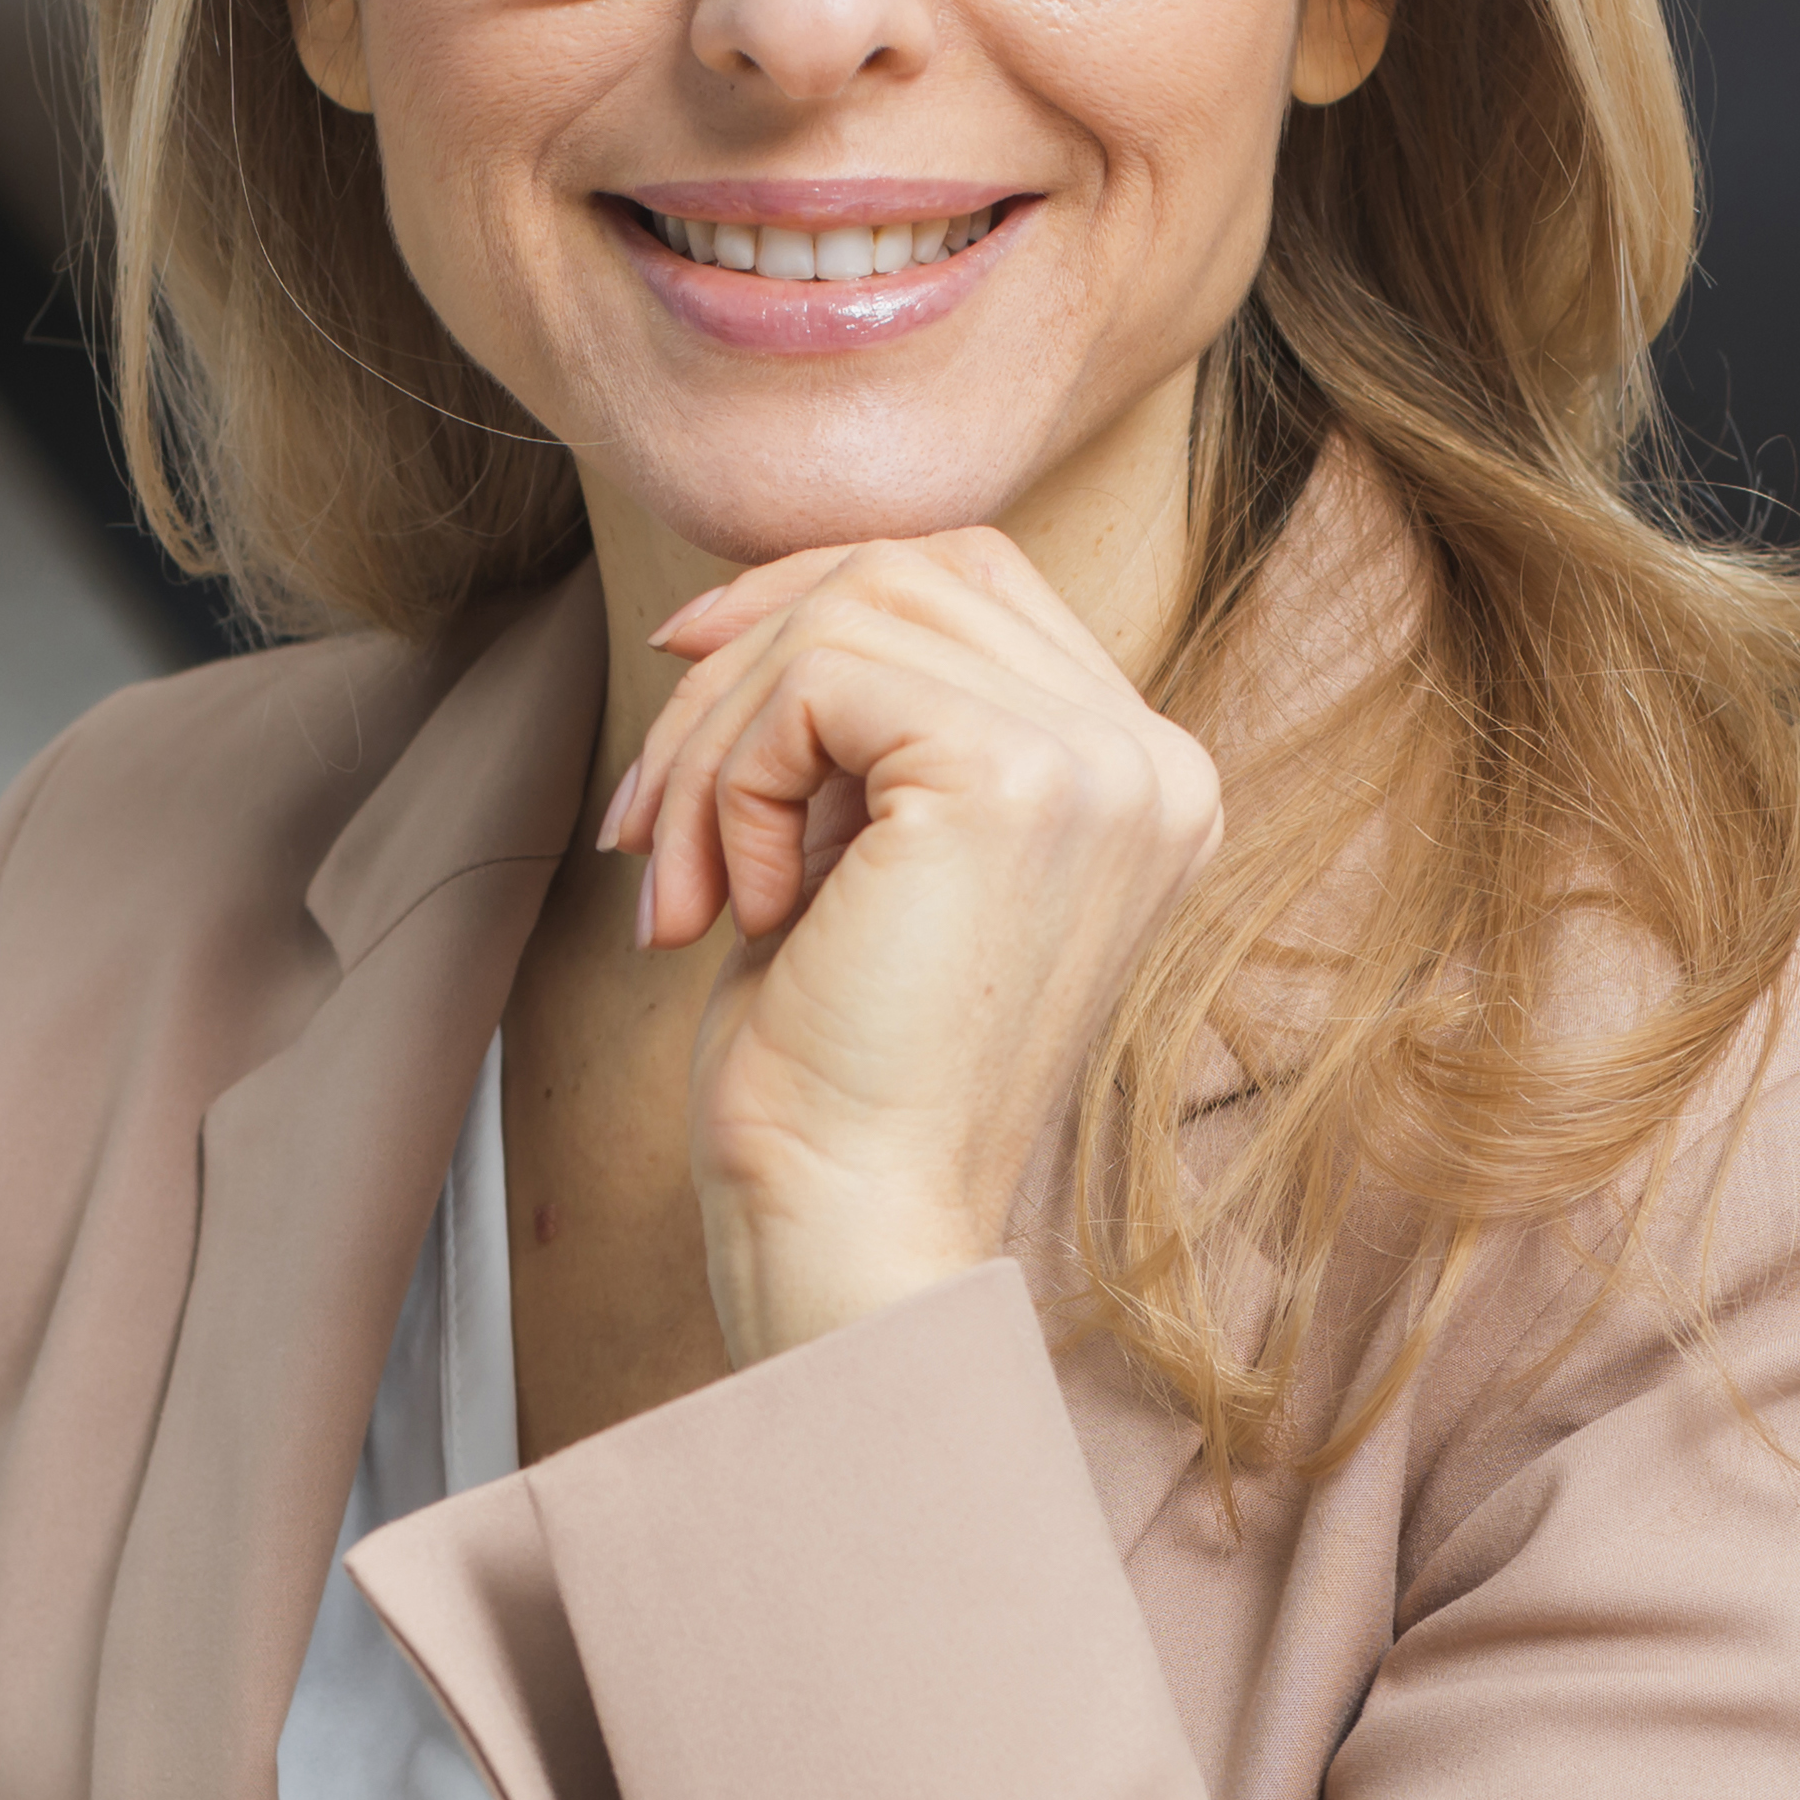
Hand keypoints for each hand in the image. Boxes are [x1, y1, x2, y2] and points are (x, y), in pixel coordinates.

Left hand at [602, 532, 1220, 1364]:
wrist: (852, 1226)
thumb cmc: (835, 1077)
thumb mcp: (859, 858)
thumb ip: (861, 727)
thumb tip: (734, 601)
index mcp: (1139, 778)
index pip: (967, 579)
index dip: (805, 602)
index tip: (683, 688)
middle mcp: (1150, 760)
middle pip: (904, 573)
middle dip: (737, 674)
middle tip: (648, 824)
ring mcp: (1101, 764)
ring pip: (846, 612)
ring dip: (713, 743)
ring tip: (680, 885)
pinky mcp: (1013, 780)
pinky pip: (813, 678)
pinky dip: (730, 782)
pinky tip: (734, 909)